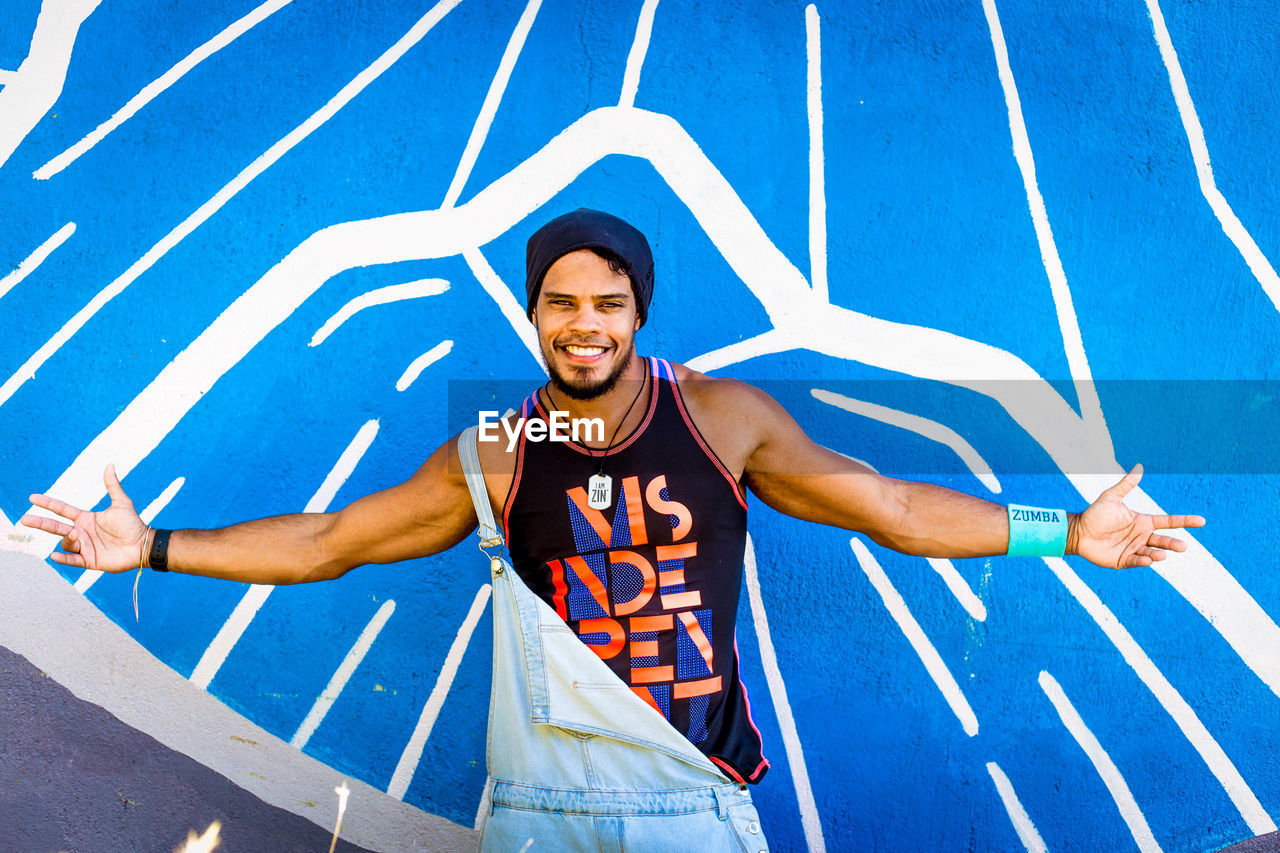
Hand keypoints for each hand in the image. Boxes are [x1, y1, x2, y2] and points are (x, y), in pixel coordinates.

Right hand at [20, 465, 148, 571]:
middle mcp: (81, 532)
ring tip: (78, 536)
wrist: (142, 545)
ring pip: (65, 543)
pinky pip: (71, 560)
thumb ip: (112, 486)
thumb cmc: (133, 524)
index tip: (33, 497)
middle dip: (40, 522)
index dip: (48, 504)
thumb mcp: (122, 503)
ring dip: (68, 539)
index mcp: (86, 518)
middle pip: (55, 527)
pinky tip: (54, 556)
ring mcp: (84, 547)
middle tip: (24, 519)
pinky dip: (63, 558)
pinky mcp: (89, 560)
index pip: (62, 510)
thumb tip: (110, 465)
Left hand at [1070, 464, 1204, 568]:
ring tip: (1161, 555)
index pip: (1168, 521)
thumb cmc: (1095, 514)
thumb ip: (1126, 485)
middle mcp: (1141, 536)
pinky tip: (1147, 560)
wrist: (1078, 531)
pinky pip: (1136, 561)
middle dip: (1173, 544)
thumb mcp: (1111, 497)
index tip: (1201, 521)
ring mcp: (1134, 549)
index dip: (1184, 521)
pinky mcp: (1123, 560)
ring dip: (1158, 554)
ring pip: (1151, 553)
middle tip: (1183, 546)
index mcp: (1143, 522)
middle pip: (1163, 540)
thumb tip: (1138, 468)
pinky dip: (1142, 561)